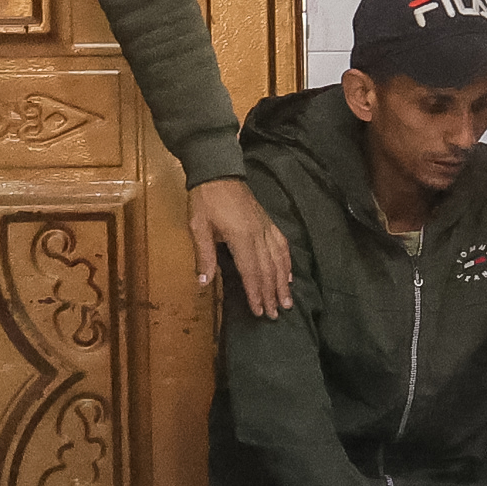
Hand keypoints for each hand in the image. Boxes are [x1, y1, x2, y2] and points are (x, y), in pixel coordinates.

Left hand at [188, 175, 295, 322]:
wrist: (218, 170)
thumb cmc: (205, 199)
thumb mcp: (198, 227)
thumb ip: (204, 256)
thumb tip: (203, 283)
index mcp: (241, 237)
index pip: (251, 272)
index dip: (256, 293)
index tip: (259, 311)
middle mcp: (258, 234)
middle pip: (268, 270)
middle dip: (272, 294)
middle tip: (276, 314)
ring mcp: (266, 227)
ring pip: (279, 260)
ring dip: (283, 283)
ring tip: (287, 301)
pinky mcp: (268, 222)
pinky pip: (282, 245)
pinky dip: (287, 262)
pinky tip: (289, 274)